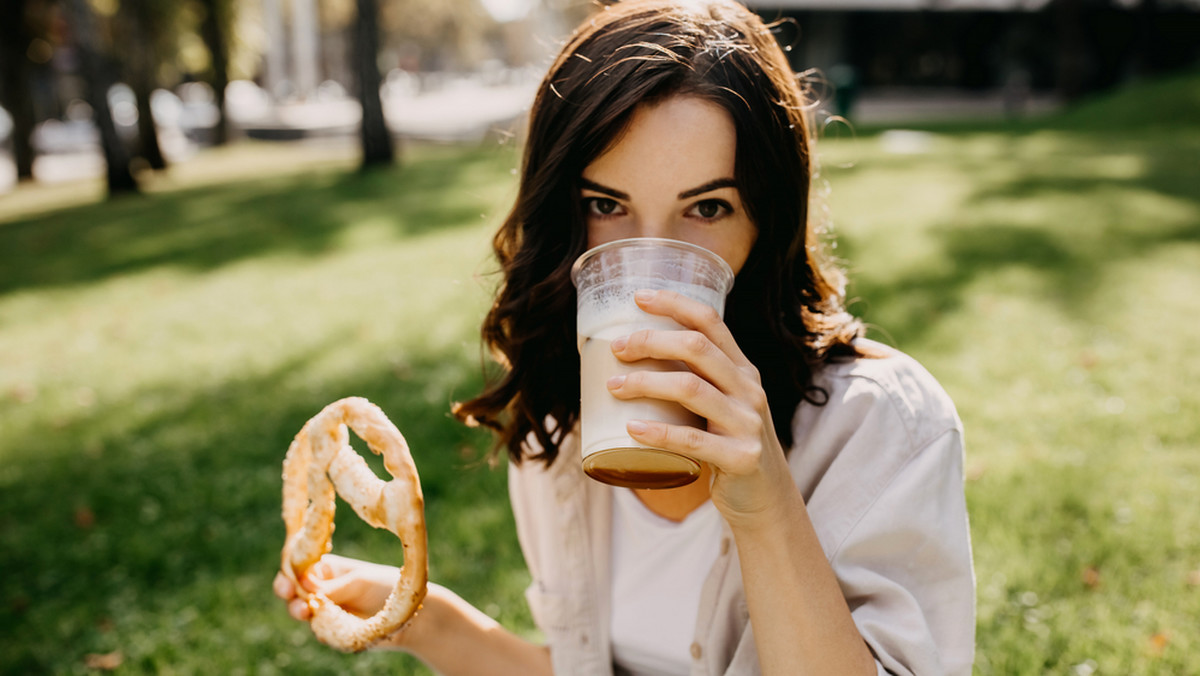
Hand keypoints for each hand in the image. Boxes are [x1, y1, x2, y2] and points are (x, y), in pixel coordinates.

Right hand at [273, 553, 398, 623]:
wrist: (408, 614)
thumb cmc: (384, 587)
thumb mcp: (359, 581)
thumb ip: (333, 586)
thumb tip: (303, 585)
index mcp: (327, 568)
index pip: (299, 565)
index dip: (289, 570)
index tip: (288, 577)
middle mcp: (321, 587)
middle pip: (292, 588)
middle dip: (286, 590)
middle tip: (289, 593)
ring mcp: (324, 610)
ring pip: (300, 611)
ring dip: (297, 610)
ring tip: (305, 611)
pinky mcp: (331, 630)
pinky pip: (318, 630)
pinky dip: (319, 628)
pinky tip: (326, 627)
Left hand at [606, 289, 798, 526]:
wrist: (766, 499)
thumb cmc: (729, 446)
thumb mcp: (724, 406)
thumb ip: (696, 382)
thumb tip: (636, 360)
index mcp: (743, 370)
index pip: (711, 322)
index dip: (674, 303)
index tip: (638, 297)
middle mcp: (749, 390)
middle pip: (696, 348)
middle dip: (651, 341)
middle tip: (617, 349)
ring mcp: (748, 423)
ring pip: (690, 388)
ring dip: (645, 383)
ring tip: (614, 386)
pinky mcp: (741, 458)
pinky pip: (694, 440)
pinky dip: (659, 432)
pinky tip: (632, 427)